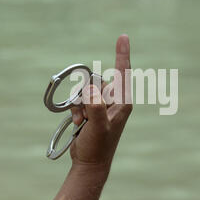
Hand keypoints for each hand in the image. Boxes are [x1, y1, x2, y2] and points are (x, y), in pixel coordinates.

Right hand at [69, 34, 131, 167]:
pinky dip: (75, 109)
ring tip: (82, 122)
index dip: (122, 54)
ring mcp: (103, 104)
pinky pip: (80, 99)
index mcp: (123, 102)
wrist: (90, 163)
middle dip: (86, 94)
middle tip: (86, 115)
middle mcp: (115, 100)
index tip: (123, 36)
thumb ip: (95, 108)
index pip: (123, 73)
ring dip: (79, 105)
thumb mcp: (97, 128)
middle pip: (96, 81)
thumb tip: (91, 88)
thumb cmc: (98, 147)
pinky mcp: (93, 109)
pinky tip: (78, 124)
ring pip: (85, 89)